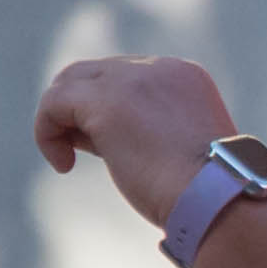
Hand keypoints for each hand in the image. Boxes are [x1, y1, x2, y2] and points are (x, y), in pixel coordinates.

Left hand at [34, 56, 236, 228]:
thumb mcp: (178, 154)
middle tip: (78, 152)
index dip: (104, 112)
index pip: (125, 78)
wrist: (220, 199)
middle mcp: (159, 68)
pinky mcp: (107, 102)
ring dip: (59, 119)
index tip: (106, 151)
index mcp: (183, 77)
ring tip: (64, 158)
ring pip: (69, 81)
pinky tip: (62, 166)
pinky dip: (47, 132)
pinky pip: (53, 102)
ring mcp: (133, 80)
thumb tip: (96, 139)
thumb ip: (144, 134)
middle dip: (79, 111)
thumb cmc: (205, 196)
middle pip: (94, 73)